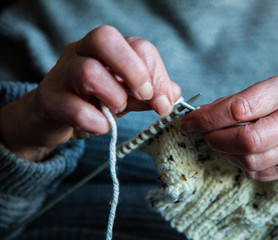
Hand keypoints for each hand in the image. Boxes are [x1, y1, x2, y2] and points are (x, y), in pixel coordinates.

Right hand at [0, 25, 180, 161]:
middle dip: (134, 71)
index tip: (163, 101)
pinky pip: (74, 108)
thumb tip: (174, 94)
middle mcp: (82, 52)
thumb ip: (149, 94)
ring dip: (114, 97)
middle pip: (106, 39)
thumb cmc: (93, 102)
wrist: (52, 119)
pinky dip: (95, 121)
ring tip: (116, 109)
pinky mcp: (49, 100)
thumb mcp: (126, 96)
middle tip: (145, 96)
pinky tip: (101, 126)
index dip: (156, 73)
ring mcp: (62, 73)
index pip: (137, 46)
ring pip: (89, 72)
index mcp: (106, 49)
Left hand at [181, 75, 277, 188]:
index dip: (208, 118)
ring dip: (225, 152)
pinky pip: (254, 171)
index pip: (240, 108)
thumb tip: (199, 115)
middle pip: (246, 139)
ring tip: (221, 140)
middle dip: (217, 139)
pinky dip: (238, 162)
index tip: (189, 122)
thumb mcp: (270, 91)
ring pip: (249, 160)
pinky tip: (239, 151)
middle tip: (205, 134)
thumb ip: (234, 102)